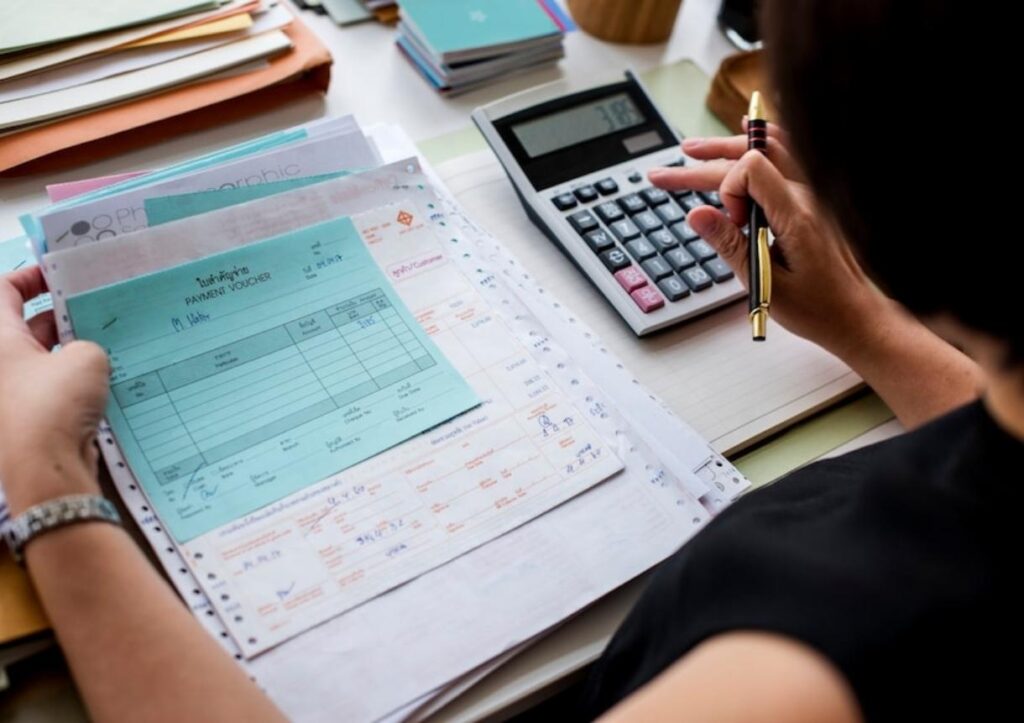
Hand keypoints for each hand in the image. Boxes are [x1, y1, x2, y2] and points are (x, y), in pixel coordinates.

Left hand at [0, 267, 109, 514]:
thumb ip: (85, 345)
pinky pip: (44, 388)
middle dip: (58, 316)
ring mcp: (7, 394)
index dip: (31, 276)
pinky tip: (101, 381)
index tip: (61, 277)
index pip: (3, 289)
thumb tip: (81, 355)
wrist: (45, 472)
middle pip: (21, 325)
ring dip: (67, 350)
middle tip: (95, 311)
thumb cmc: (54, 405)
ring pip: (36, 358)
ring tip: (106, 346)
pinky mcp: (22, 420)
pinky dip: (67, 380)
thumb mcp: (85, 358)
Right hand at [648, 124, 888, 354]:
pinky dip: (762, 142)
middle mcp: (808, 196)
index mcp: (798, 215)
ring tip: (692, 150)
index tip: (730, 224)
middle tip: (663, 176)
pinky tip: (746, 129)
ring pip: (768, 150)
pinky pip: (787, 156)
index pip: (752, 169)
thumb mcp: (766, 284)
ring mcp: (812, 194)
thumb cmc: (818, 308)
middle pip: (751, 156)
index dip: (727, 190)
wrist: (856, 316)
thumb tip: (696, 214)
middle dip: (704, 164)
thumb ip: (730, 245)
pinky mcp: (812, 201)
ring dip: (727, 149)